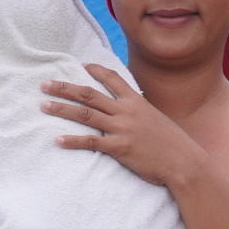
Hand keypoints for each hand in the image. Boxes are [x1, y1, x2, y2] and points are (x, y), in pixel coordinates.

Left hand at [40, 65, 205, 186]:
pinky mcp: (119, 148)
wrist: (184, 162)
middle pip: (89, 94)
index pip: (112, 78)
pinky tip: (58, 140)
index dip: (95, 70)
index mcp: (136, 101)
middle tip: (45, 84)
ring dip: (62, 109)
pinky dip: (73, 141)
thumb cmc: (172, 143)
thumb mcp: (156, 119)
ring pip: (85, 114)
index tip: (80, 66)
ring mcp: (121, 129)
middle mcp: (126, 111)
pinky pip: (91, 142)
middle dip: (65, 88)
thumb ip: (139, 113)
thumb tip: (129, 111)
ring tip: (43, 106)